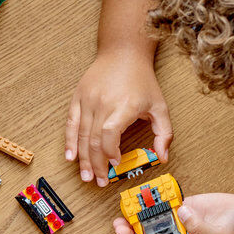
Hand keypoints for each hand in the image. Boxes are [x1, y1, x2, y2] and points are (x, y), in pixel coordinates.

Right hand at [64, 51, 172, 185]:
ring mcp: (88, 100)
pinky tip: (71, 157)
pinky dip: (70, 142)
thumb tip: (163, 157)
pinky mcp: (78, 98)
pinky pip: (71, 124)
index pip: (110, 134)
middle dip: (96, 164)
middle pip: (94, 140)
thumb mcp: (160, 106)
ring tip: (86, 175)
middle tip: (99, 181)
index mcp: (124, 105)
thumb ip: (164, 133)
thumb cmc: (142, 80)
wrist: (122, 53)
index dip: (110, 153)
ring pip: (82, 136)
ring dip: (83, 159)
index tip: (114, 164)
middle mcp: (103, 103)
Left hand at [112, 192, 233, 233]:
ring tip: (126, 211)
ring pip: (153, 221)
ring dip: (138, 218)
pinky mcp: (184, 206)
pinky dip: (155, 200)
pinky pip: (166, 203)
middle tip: (121, 228)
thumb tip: (181, 214)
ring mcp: (179, 223)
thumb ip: (200, 228)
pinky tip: (144, 196)